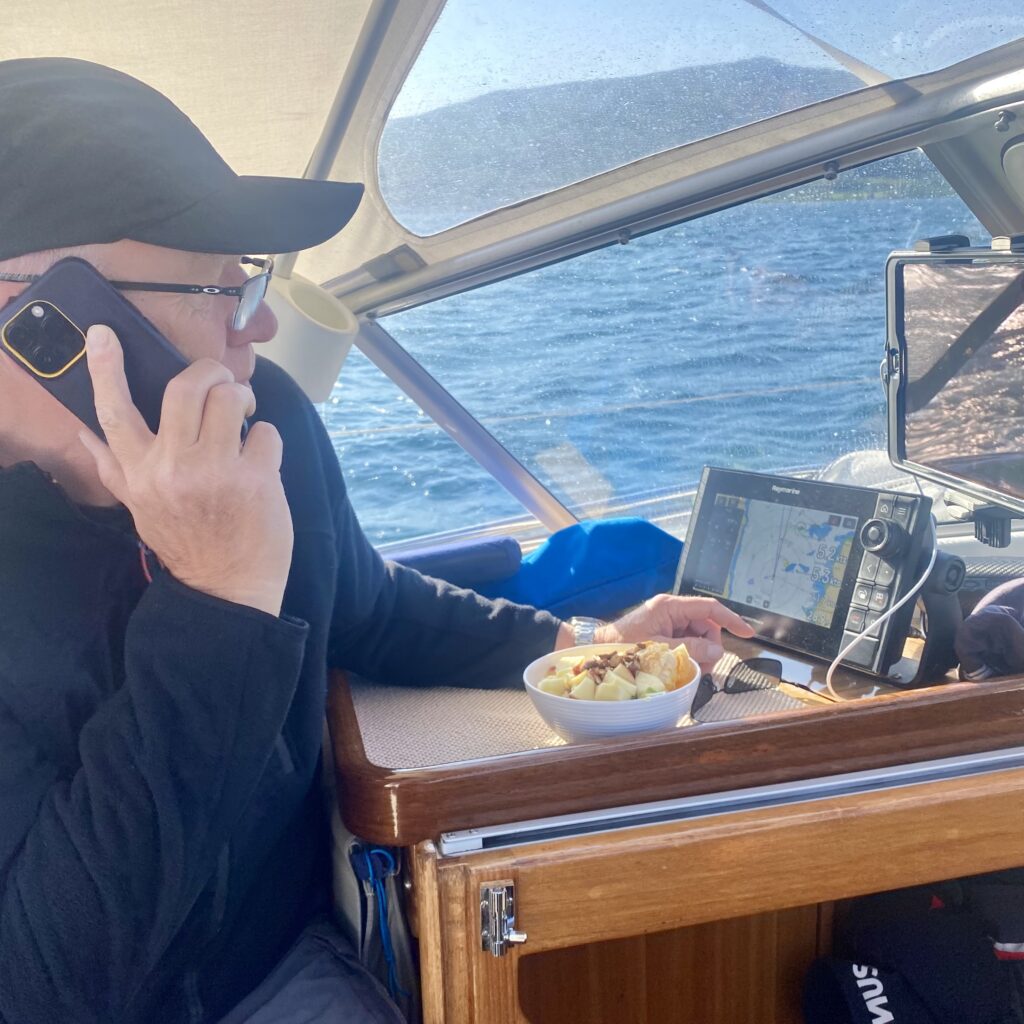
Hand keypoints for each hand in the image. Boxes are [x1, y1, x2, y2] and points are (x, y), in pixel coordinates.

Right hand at [78, 325, 292, 616]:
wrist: (226, 587)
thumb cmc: (186, 542)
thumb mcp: (139, 507)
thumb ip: (115, 468)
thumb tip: (84, 434)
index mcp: (139, 473)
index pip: (114, 412)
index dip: (105, 369)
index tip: (102, 334)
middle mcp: (172, 467)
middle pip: (185, 387)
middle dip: (210, 371)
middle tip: (222, 382)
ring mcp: (216, 471)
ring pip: (230, 398)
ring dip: (243, 399)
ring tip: (245, 417)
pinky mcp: (255, 479)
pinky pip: (266, 431)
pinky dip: (268, 438)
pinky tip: (262, 459)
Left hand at [594, 594, 754, 672]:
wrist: (600, 650)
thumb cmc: (624, 645)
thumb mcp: (660, 647)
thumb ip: (690, 647)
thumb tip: (716, 650)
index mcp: (670, 606)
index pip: (709, 608)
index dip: (731, 620)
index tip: (747, 633)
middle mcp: (672, 611)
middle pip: (707, 625)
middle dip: (710, 646)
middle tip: (703, 666)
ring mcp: (669, 622)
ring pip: (699, 637)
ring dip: (701, 654)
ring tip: (691, 670)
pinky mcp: (666, 633)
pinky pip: (688, 642)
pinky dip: (691, 656)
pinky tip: (684, 668)